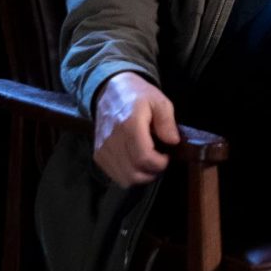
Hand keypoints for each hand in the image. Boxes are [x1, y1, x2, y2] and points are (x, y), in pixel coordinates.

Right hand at [92, 71, 180, 186]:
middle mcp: (113, 139)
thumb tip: (172, 142)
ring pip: (125, 179)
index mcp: (129, 124)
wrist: (110, 91)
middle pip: (134, 173)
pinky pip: (115, 176)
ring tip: (149, 161)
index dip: (160, 163)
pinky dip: (129, 174)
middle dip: (153, 172)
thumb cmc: (138, 95)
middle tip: (160, 160)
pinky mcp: (98, 155)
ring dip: (141, 176)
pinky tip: (136, 161)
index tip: (167, 156)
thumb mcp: (159, 101)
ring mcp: (103, 149)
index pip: (144, 158)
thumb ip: (167, 122)